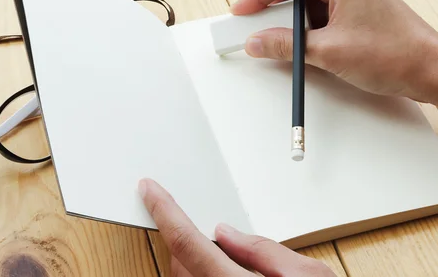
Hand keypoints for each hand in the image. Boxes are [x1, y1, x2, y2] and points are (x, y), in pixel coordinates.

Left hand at [139, 178, 336, 276]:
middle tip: (207, 231)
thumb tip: (228, 234)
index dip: (164, 210)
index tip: (149, 191)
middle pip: (179, 263)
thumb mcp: (310, 276)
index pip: (185, 240)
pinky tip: (222, 274)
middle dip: (184, 240)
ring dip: (192, 263)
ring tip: (224, 259)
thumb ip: (264, 251)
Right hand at [231, 0, 437, 105]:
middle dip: (272, 7)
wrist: (430, 70)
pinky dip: (307, 26)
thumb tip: (258, 42)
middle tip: (253, 26)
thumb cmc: (394, 55)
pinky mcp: (359, 8)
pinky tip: (299, 44)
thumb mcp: (327, 52)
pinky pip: (323, 10)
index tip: (242, 11)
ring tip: (276, 40)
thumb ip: (285, 45)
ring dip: (290, 19)